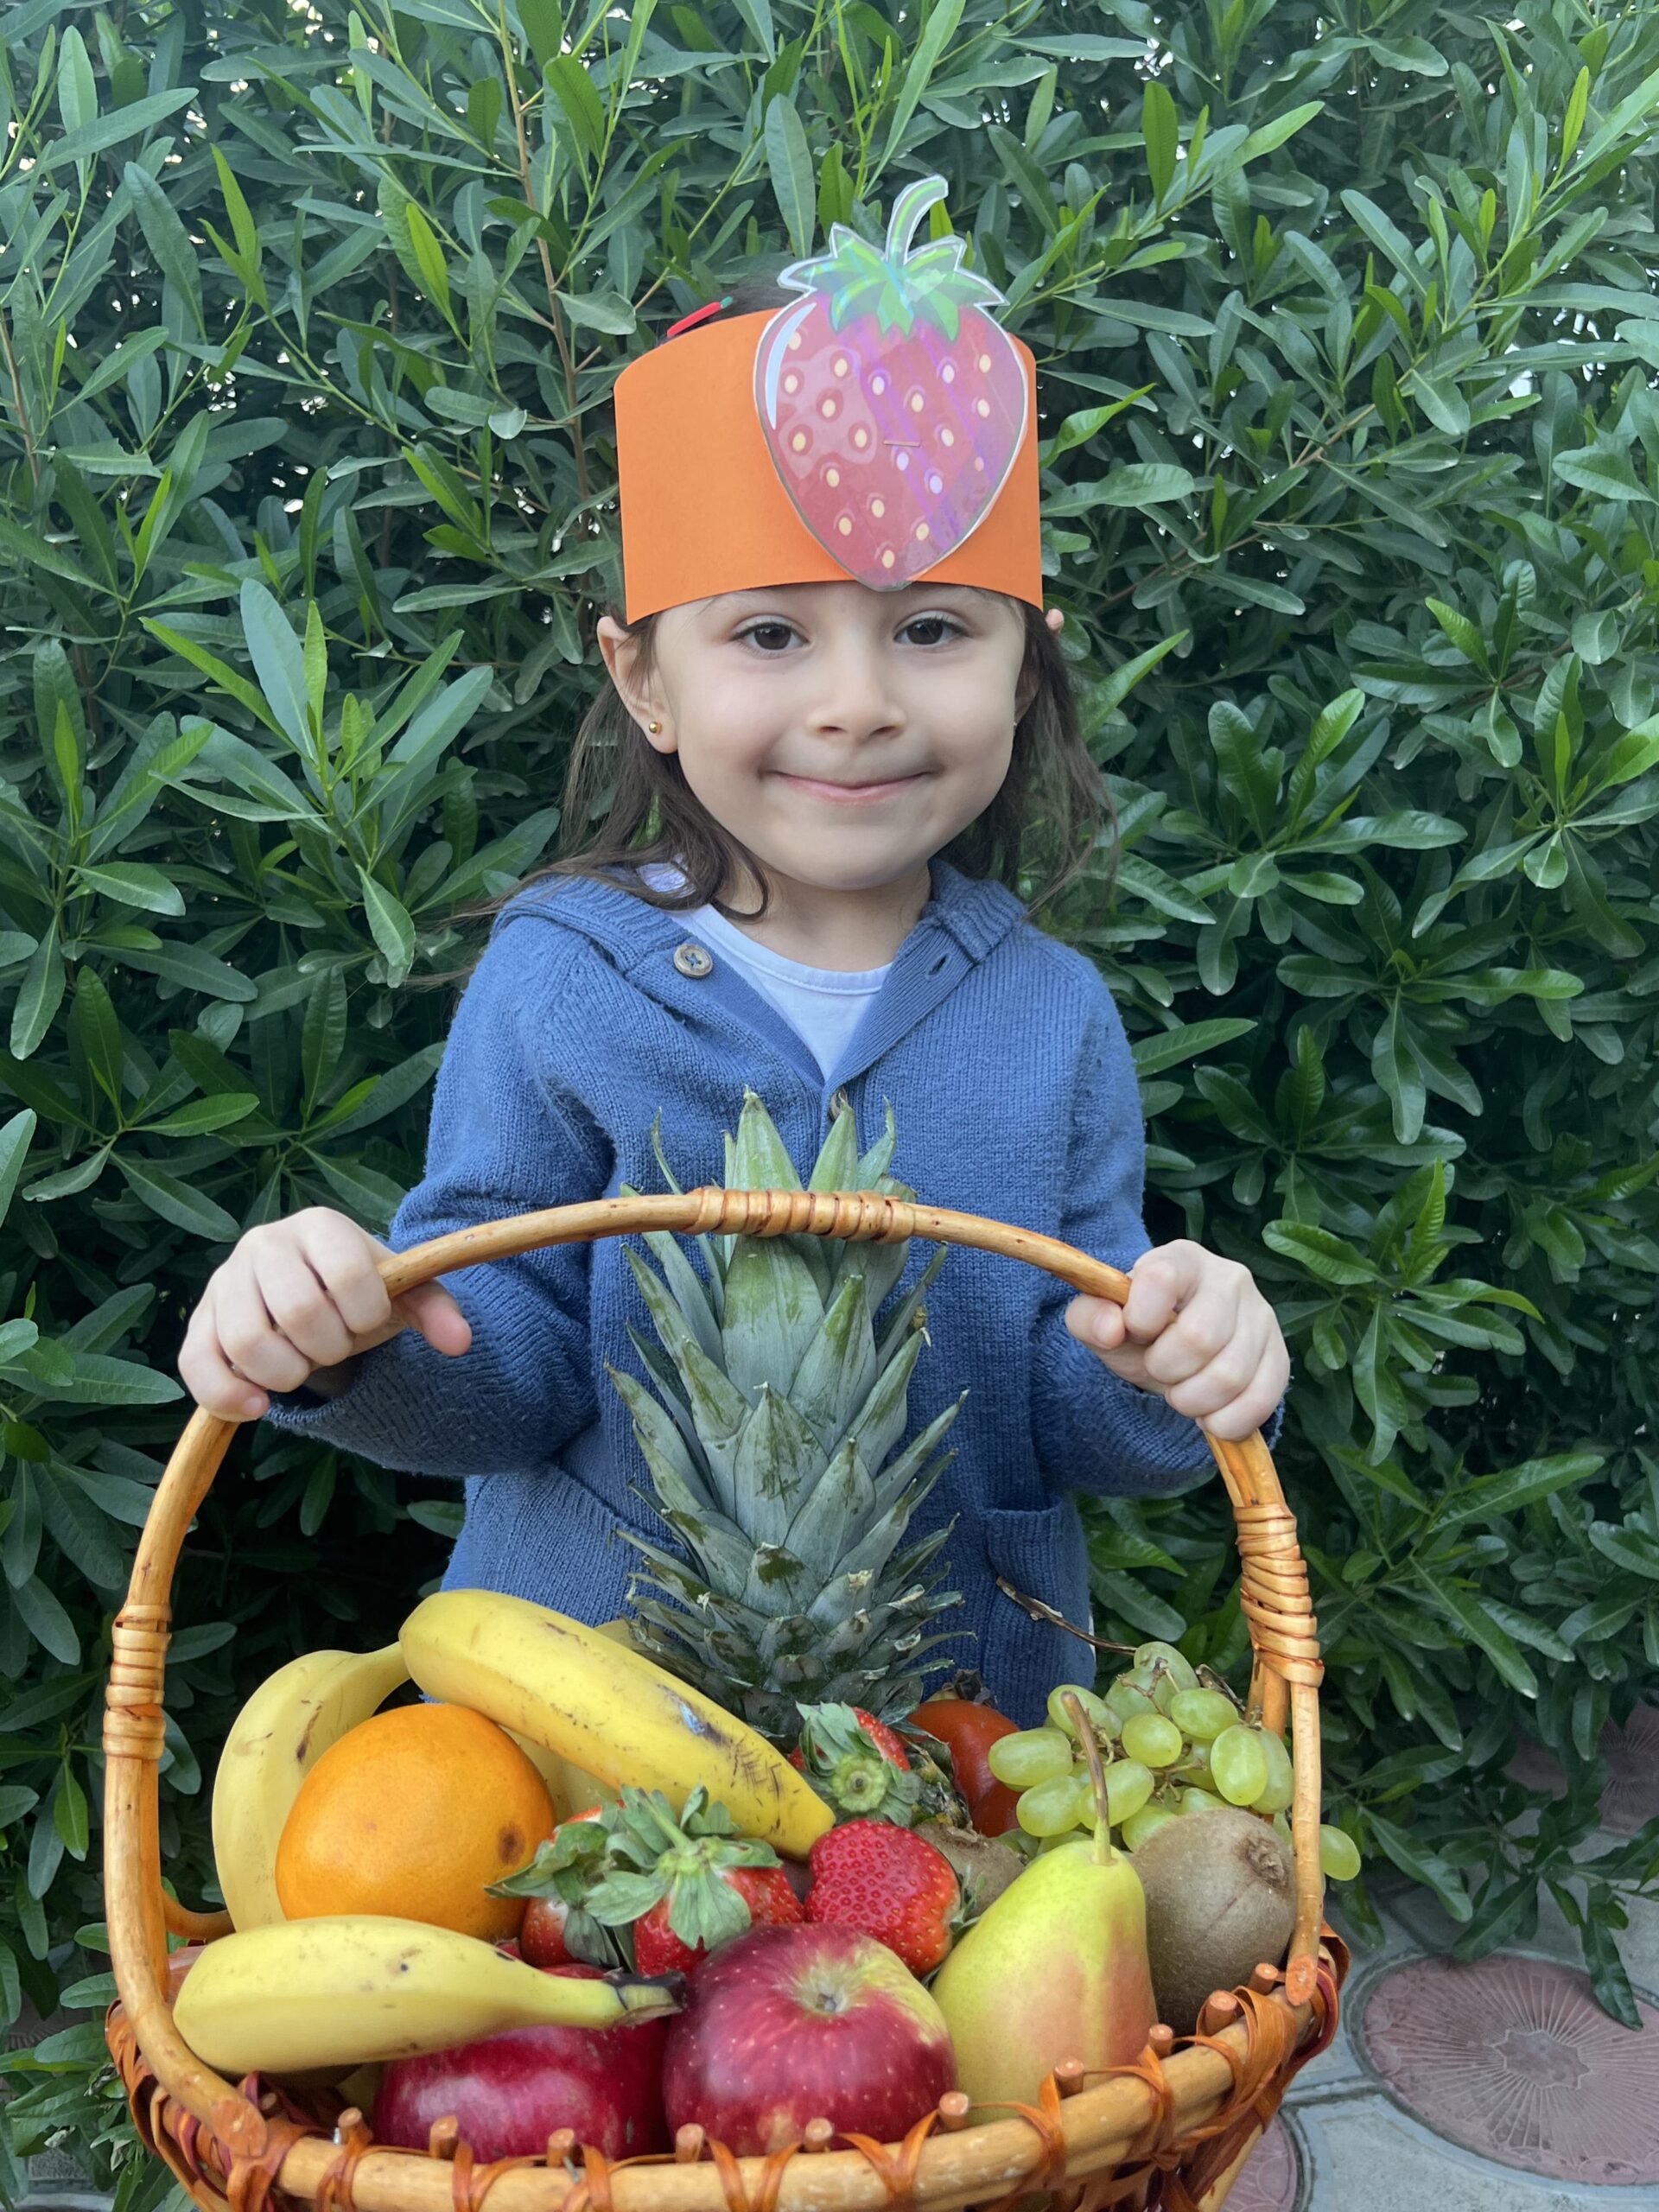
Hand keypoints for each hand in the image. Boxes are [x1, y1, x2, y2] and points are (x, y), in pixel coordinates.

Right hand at [179, 1206, 471, 1420]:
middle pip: (297, 1311)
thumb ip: (435, 1310)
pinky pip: (196, 1365)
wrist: (314, 1296)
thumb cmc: (362, 1294)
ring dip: (287, 1373)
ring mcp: (224, 1280)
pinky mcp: (198, 1322)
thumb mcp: (403, 1295)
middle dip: (329, 1347)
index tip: (368, 1320)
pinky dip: (228, 1395)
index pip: (347, 1275)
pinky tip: (258, 1407)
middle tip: (336, 1347)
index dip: (365, 1313)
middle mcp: (265, 1242)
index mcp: (320, 1226)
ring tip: (303, 1366)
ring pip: (247, 1340)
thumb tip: (460, 1342)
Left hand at [1064, 1240, 1287, 1441]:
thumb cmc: (1139, 1330)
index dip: (1140, 1319)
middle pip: (1199, 1336)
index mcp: (1181, 1259)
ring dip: (1194, 1401)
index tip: (1136, 1333)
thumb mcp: (1103, 1322)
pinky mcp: (1280, 1356)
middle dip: (1166, 1369)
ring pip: (1230, 1375)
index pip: (1161, 1279)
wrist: (1176, 1354)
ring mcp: (1262, 1316)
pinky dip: (1226, 1421)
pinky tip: (1210, 1414)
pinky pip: (1260, 1400)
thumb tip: (1111, 1328)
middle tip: (1160, 1370)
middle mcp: (1230, 1278)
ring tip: (1182, 1392)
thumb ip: (1090, 1317)